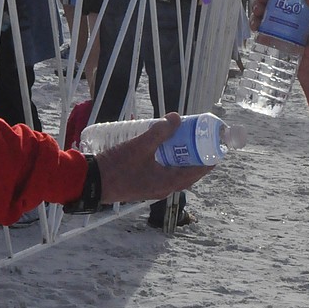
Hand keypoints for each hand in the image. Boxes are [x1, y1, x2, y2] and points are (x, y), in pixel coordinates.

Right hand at [96, 113, 212, 204]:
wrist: (91, 182)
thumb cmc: (116, 167)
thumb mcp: (139, 146)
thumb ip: (159, 132)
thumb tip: (176, 118)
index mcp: (168, 183)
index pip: (196, 172)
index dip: (208, 161)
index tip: (216, 149)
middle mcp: (164, 189)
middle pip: (187, 173)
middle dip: (194, 157)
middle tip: (199, 141)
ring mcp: (153, 189)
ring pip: (174, 173)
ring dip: (180, 159)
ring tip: (183, 142)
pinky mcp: (144, 186)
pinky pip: (163, 174)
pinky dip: (168, 163)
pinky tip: (163, 149)